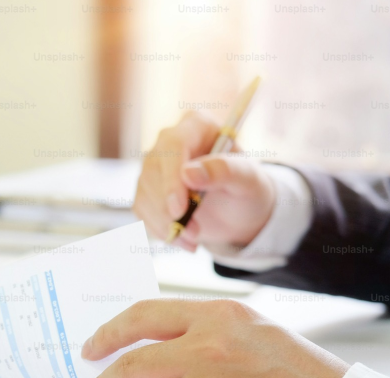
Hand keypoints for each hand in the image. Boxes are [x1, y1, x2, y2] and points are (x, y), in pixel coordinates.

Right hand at [133, 111, 276, 252]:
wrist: (237, 211)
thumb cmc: (247, 188)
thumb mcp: (248, 180)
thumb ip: (225, 171)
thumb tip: (189, 173)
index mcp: (196, 126)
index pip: (173, 145)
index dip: (171, 178)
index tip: (179, 209)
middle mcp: (168, 142)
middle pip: (152, 171)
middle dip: (168, 208)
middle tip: (194, 232)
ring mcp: (154, 166)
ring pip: (144, 193)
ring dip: (166, 223)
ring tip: (194, 239)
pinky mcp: (146, 190)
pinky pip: (142, 211)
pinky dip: (160, 230)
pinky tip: (182, 238)